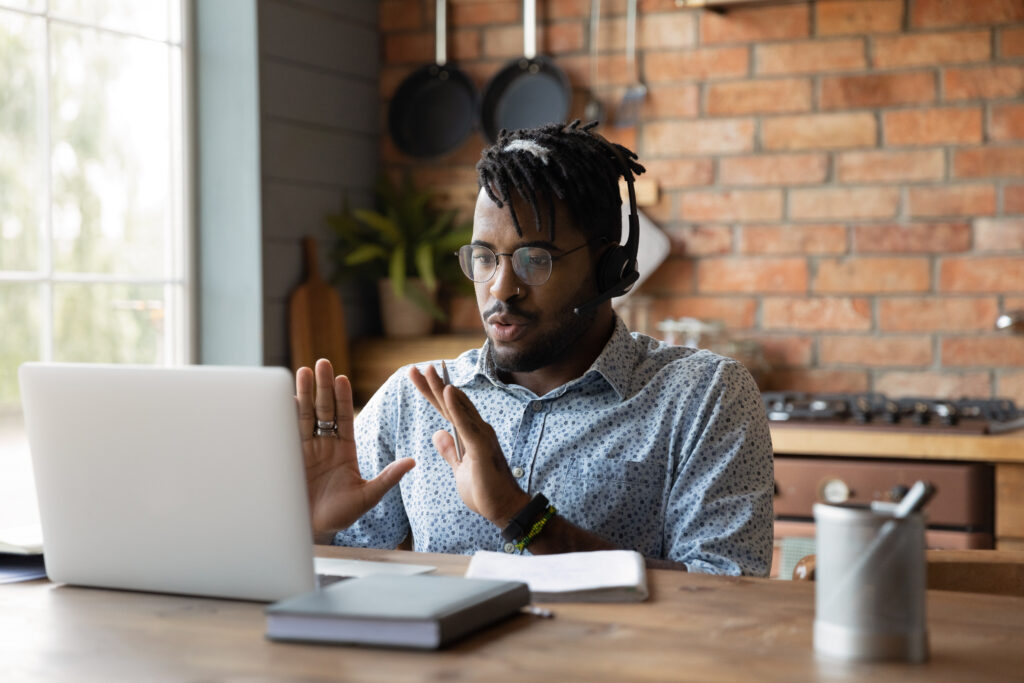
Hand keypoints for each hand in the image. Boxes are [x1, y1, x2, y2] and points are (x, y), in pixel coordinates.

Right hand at [296, 359, 414, 535]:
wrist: (310, 531)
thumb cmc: (339, 516)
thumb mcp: (367, 496)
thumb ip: (387, 478)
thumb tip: (413, 462)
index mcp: (344, 449)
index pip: (344, 417)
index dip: (342, 398)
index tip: (342, 379)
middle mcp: (325, 445)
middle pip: (324, 409)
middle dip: (323, 387)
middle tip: (323, 363)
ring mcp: (305, 448)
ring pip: (305, 414)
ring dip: (305, 393)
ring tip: (304, 370)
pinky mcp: (288, 455)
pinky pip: (287, 430)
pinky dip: (285, 413)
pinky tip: (283, 396)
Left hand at [409, 365, 528, 527]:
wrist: (504, 509)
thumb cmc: (485, 491)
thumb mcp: (460, 469)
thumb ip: (450, 451)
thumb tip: (438, 433)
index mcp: (470, 435)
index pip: (446, 410)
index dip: (431, 393)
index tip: (417, 378)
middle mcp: (477, 430)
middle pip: (450, 403)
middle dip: (432, 385)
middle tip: (416, 368)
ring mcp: (481, 436)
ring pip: (457, 407)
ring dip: (442, 388)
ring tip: (429, 370)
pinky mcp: (481, 446)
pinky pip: (466, 423)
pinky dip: (456, 406)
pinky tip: (447, 390)